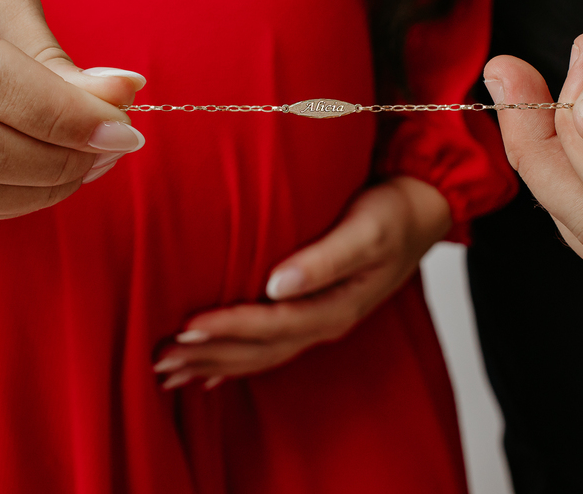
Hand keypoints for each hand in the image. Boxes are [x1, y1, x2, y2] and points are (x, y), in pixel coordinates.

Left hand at [151, 176, 450, 389]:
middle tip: (160, 361)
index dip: (230, 327)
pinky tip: (210, 374)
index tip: (188, 325)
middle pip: (260, 350)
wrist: (422, 207)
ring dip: (215, 363)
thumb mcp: (367, 230)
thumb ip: (325, 258)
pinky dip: (236, 361)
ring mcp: (321, 319)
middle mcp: (326, 320)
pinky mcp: (314, 310)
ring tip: (170, 372)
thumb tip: (277, 284)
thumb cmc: (393, 212)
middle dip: (210, 356)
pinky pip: (270, 346)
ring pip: (261, 354)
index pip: (273, 325)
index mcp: (337, 305)